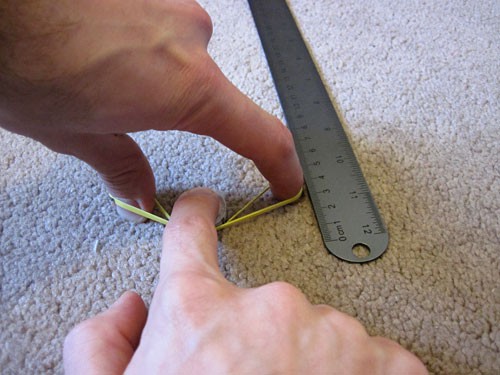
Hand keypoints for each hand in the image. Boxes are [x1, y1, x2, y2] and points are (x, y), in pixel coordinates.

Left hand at [0, 0, 302, 216]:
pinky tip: (102, 49)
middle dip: (177, 113)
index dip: (280, 165)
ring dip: (152, 76)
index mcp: (186, 87)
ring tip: (101, 77)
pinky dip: (141, 48)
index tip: (286, 181)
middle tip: (131, 115)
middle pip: (209, 95)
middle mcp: (191, 40)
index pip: (260, 134)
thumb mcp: (74, 132)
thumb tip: (140, 192)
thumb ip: (120, 165)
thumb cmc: (20, 57)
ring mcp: (172, 6)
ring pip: (182, 60)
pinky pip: (163, 29)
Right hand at [64, 188, 427, 373]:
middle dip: (260, 339)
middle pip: (264, 302)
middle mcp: (263, 307)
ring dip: (311, 361)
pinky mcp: (379, 363)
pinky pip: (379, 354)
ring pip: (319, 330)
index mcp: (196, 310)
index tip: (204, 203)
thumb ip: (100, 344)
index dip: (194, 214)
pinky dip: (366, 374)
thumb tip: (129, 307)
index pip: (188, 235)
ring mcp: (327, 331)